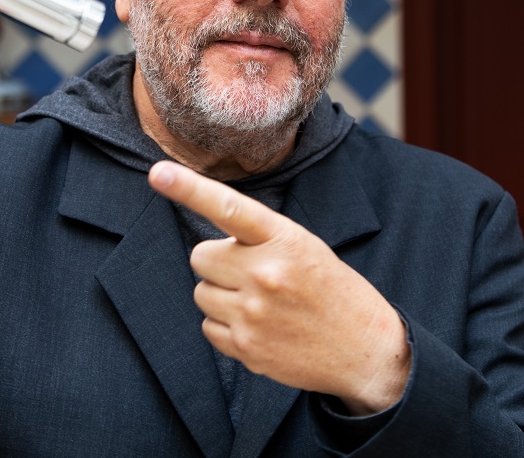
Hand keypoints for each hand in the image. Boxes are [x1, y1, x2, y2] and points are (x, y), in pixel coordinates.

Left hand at [148, 161, 409, 415]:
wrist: (364, 349)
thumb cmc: (331, 290)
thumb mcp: (305, 247)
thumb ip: (259, 239)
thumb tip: (209, 245)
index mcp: (284, 240)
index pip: (229, 208)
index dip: (189, 189)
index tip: (159, 173)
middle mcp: (265, 274)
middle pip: (201, 256)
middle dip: (219, 262)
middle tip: (254, 274)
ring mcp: (253, 313)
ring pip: (201, 292)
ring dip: (222, 295)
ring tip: (261, 303)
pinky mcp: (246, 347)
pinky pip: (208, 326)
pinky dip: (226, 326)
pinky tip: (260, 327)